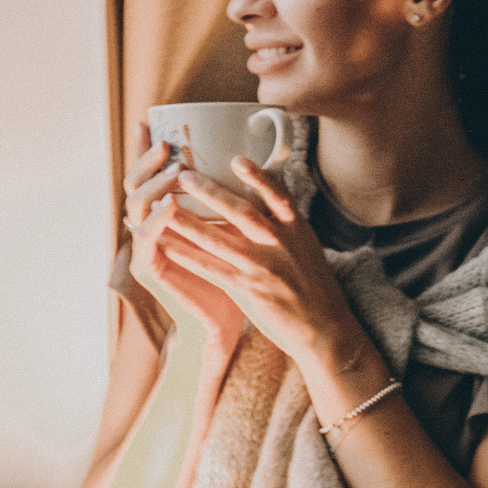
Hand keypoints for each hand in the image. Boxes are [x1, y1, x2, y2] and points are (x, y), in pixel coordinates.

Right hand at [123, 139, 244, 346]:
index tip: (150, 120)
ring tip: (172, 173)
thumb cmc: (237, 271)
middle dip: (147, 162)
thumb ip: (233, 197)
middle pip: (137, 184)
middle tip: (166, 145)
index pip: (151, 173)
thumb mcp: (236, 228)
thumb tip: (250, 157)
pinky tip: (169, 208)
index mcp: (168, 213)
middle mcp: (152, 225)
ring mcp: (147, 246)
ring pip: (137, 208)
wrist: (229, 318)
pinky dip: (156, 223)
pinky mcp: (150, 268)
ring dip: (154, 187)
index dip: (145, 148)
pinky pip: (147, 241)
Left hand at [153, 158, 372, 372]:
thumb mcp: (307, 246)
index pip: (278, 195)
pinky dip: (185, 254)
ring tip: (162, 204)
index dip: (258, 176)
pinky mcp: (248, 290)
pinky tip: (165, 244)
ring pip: (218, 238)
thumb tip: (268, 191)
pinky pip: (210, 267)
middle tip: (183, 175)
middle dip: (209, 192)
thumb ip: (286, 221)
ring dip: (186, 220)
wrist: (325, 328)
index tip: (237, 159)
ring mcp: (263, 267)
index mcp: (296, 230)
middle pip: (241, 211)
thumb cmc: (314, 285)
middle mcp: (280, 244)